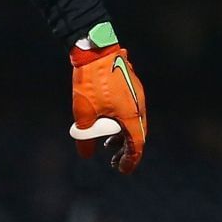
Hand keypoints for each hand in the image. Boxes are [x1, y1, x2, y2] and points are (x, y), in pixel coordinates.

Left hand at [69, 44, 145, 173]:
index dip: (130, 160)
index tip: (121, 170)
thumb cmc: (90, 82)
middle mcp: (139, 106)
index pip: (137, 145)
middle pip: (137, 134)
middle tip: (113, 161)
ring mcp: (137, 95)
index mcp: (132, 116)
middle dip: (126, 150)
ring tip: (108, 145)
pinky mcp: (131, 86)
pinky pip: (129, 109)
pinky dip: (121, 120)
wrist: (95, 50)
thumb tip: (86, 154)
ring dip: (122, 135)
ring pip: (133, 121)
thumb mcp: (83, 113)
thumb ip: (85, 137)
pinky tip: (106, 121)